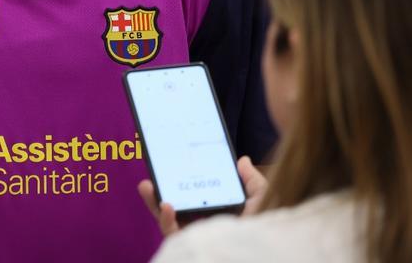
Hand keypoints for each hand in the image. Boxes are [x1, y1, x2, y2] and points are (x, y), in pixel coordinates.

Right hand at [137, 156, 269, 237]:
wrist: (262, 252)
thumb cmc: (264, 228)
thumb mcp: (261, 198)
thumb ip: (251, 180)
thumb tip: (242, 160)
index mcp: (219, 213)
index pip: (197, 195)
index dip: (183, 181)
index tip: (174, 164)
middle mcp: (205, 225)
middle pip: (177, 204)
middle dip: (162, 189)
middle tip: (153, 173)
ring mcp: (196, 236)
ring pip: (168, 218)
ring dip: (154, 202)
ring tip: (146, 185)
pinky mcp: (190, 245)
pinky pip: (172, 233)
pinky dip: (166, 220)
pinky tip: (166, 205)